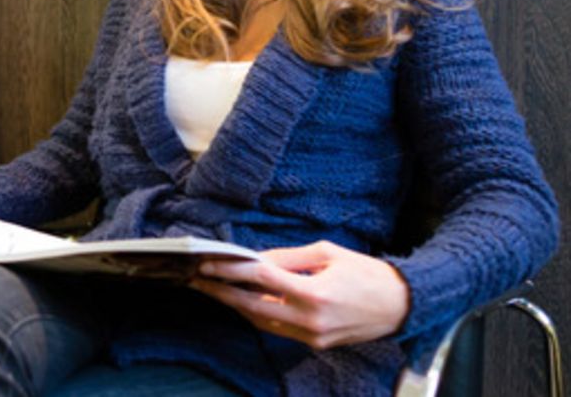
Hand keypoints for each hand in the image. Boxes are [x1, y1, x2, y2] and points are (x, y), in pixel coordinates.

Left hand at [190, 240, 410, 349]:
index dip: (230, 270)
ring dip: (233, 305)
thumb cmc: (367, 273)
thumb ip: (287, 257)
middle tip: (195, 278)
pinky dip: (255, 314)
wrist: (402, 306)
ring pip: (259, 321)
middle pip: (251, 306)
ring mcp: (311, 336)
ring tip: (211, 288)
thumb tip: (253, 258)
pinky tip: (240, 300)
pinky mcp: (314, 344)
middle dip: (220, 291)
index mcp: (315, 293)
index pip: (260, 279)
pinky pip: (275, 328)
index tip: (206, 263)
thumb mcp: (328, 253)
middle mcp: (310, 320)